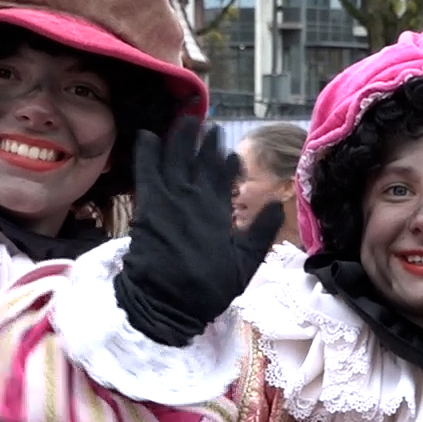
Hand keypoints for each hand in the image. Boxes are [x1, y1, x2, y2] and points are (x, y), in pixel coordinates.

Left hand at [114, 123, 284, 346]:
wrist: (165, 303)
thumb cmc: (206, 288)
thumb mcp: (245, 264)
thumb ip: (261, 232)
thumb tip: (276, 203)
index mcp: (220, 211)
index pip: (226, 177)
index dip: (228, 162)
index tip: (231, 153)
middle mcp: (196, 199)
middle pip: (202, 162)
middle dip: (206, 142)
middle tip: (210, 125)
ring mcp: (170, 199)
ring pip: (177, 160)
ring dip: (181, 138)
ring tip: (186, 119)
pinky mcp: (148, 205)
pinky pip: (147, 172)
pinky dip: (147, 153)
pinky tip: (146, 134)